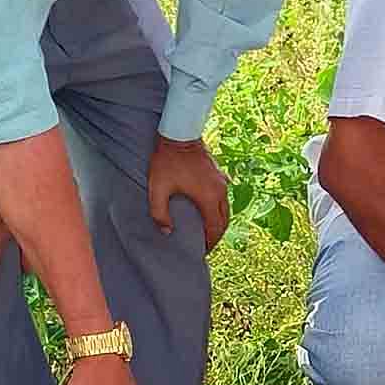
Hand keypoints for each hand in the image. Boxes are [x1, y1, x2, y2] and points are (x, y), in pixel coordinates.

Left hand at [148, 136, 228, 253]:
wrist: (180, 133)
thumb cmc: (167, 161)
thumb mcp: (158, 189)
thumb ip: (160, 213)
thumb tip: (167, 232)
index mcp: (208, 199)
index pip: (214, 229)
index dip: (210, 243)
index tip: (202, 251)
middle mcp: (220, 192)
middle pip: (224, 221)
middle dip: (217, 236)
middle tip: (206, 245)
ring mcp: (222, 181)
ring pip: (226, 209)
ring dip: (219, 222)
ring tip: (209, 230)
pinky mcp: (219, 174)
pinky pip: (224, 197)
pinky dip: (219, 208)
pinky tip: (210, 209)